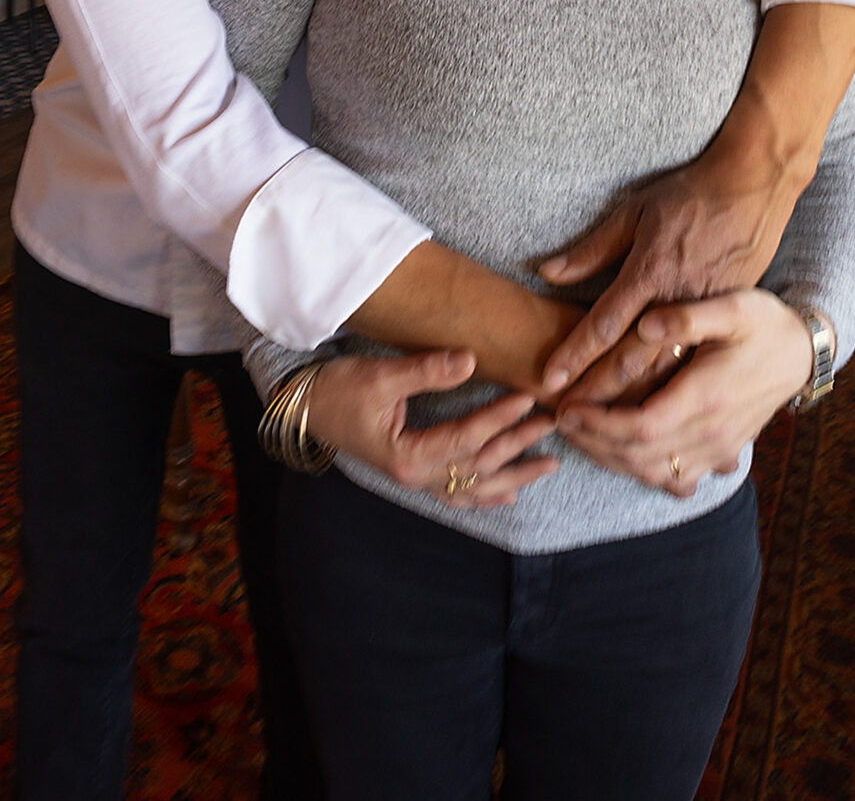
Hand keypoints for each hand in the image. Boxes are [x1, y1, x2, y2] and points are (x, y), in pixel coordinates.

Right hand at [303, 352, 558, 511]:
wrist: (303, 408)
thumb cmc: (337, 390)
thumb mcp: (380, 375)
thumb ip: (426, 371)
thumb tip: (470, 360)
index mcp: (408, 456)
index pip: (466, 439)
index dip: (498, 419)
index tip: (526, 399)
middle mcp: (415, 476)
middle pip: (478, 467)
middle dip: (517, 446)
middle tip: (551, 423)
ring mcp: (414, 480)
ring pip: (473, 488)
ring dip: (512, 476)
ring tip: (547, 465)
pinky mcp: (412, 473)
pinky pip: (455, 493)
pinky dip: (483, 495)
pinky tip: (507, 495)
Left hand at [533, 149, 788, 397]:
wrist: (753, 189)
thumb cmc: (689, 197)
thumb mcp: (635, 212)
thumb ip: (592, 249)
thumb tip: (547, 271)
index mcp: (650, 273)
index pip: (604, 324)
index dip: (574, 355)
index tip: (551, 380)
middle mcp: (677, 301)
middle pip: (631, 360)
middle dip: (597, 392)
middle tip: (567, 418)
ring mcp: (705, 316)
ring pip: (666, 372)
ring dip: (632, 401)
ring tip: (602, 428)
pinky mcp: (725, 322)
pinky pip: (695, 365)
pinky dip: (671, 392)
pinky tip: (654, 417)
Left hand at [551, 291, 811, 496]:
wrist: (803, 352)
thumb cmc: (764, 323)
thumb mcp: (733, 306)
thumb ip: (689, 316)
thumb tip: (645, 323)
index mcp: (706, 396)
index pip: (639, 426)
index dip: (597, 424)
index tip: (565, 408)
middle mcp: (712, 432)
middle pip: (639, 455)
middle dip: (593, 442)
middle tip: (559, 421)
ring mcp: (720, 449)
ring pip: (655, 473)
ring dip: (611, 460)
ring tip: (580, 435)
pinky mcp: (723, 453)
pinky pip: (678, 479)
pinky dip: (644, 473)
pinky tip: (621, 456)